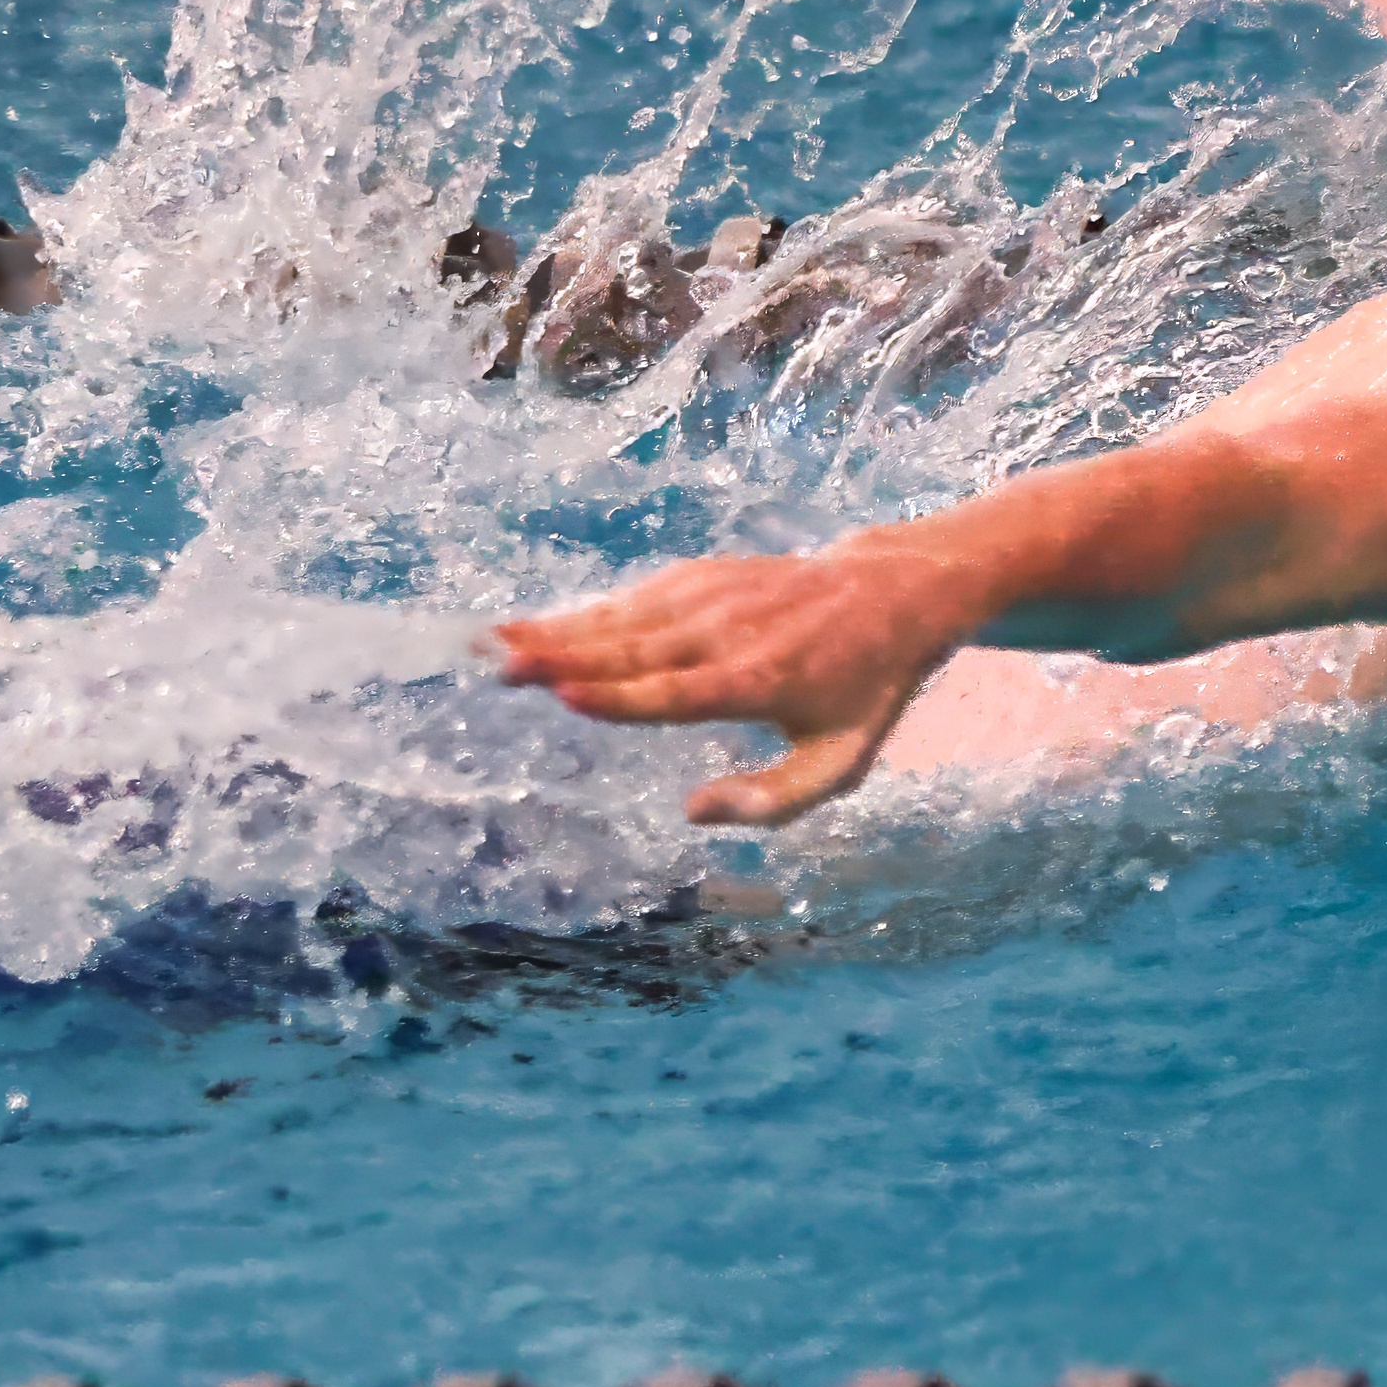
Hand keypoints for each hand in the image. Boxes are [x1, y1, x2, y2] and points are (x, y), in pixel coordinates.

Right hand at [486, 543, 990, 826]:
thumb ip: (774, 800)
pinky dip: (585, 610)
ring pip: (622, 616)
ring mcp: (712, 597)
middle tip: (497, 665)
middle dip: (561, 655)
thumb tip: (691, 811)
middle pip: (631, 647)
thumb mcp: (842, 762)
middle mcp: (726, 632)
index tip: (561, 694)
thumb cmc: (863, 690)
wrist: (893, 592)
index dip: (618, 694)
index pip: (674, 691)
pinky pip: (635, 597)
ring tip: (493, 642)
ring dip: (555, 628)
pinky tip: (538, 625)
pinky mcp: (702, 575)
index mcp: (756, 681)